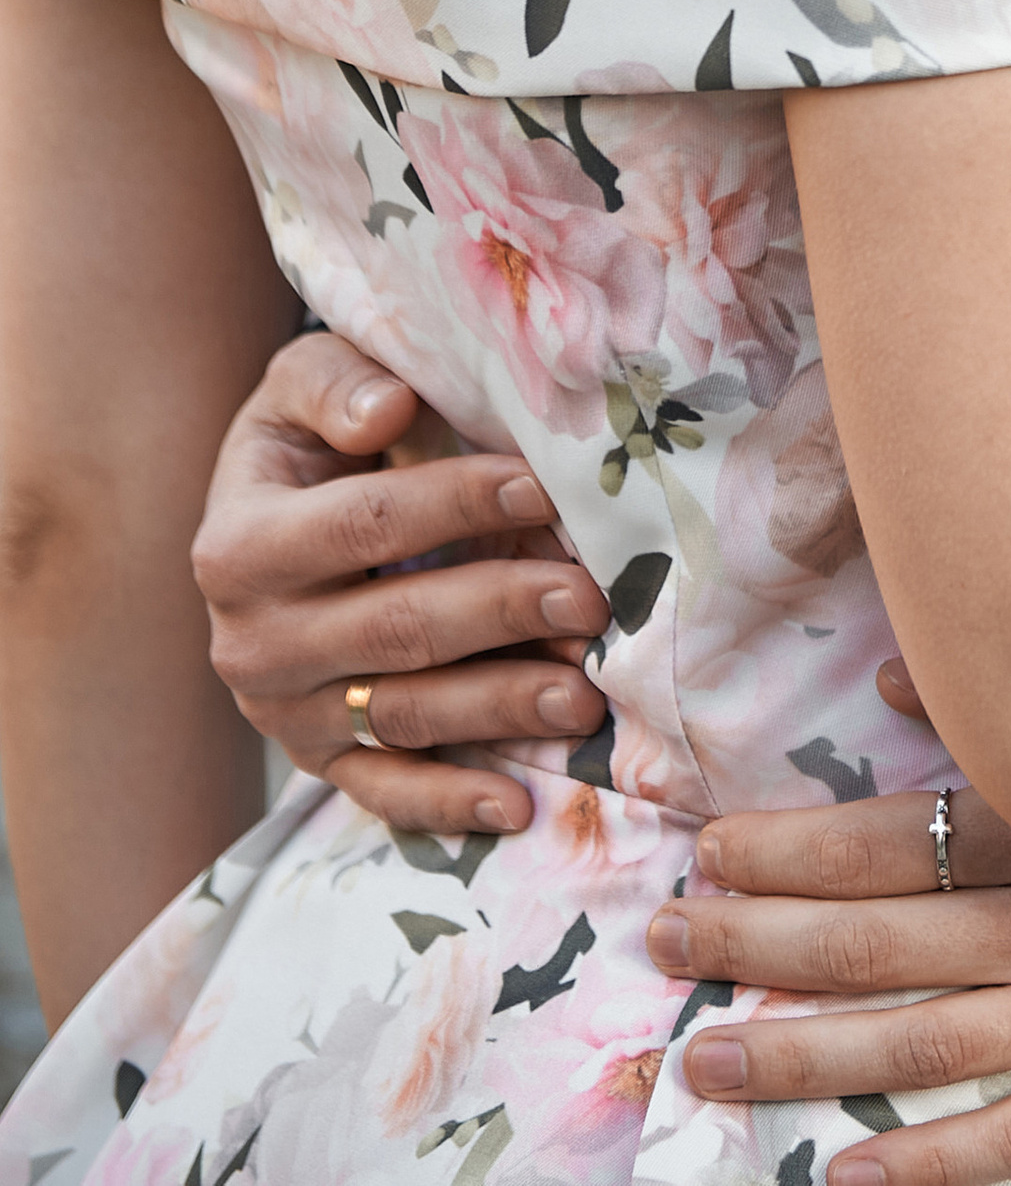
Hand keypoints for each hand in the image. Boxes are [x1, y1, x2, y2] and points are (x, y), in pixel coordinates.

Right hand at [191, 329, 609, 835]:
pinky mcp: (320, 761)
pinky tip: (517, 802)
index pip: (363, 524)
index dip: (455, 504)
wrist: (263, 524)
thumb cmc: (308, 441)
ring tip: (584, 695)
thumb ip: (336, 384)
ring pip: (402, 715)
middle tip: (591, 599)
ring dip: (498, 708)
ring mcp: (285, 713)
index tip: (541, 488)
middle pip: (394, 628)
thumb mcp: (301, 389)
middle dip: (500, 612)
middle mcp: (252, 643)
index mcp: (241, 546)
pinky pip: (384, 791)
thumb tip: (387, 408)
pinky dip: (448, 804)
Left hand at [651, 690, 1010, 1185]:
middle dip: (760, 943)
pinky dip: (933, 1164)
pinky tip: (850, 1173)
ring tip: (708, 1054)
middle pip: (887, 942)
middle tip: (666, 941)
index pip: (895, 836)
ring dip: (808, 1050)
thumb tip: (888, 682)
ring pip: (930, 1044)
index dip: (791, 851)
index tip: (706, 849)